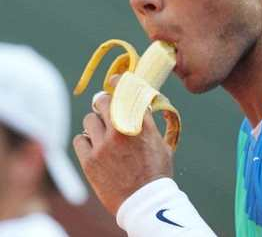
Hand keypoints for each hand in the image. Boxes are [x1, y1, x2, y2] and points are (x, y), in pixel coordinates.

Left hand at [73, 88, 173, 214]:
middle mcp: (121, 129)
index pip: (127, 91)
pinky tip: (94, 147)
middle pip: (103, 100)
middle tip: (104, 107)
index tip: (114, 80)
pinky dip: (86, 141)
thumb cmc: (157, 172)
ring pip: (89, 119)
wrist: (144, 201)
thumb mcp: (161, 143)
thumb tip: (143, 105)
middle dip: (103, 102)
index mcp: (142, 123)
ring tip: (101, 134)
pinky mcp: (90, 160)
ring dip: (95, 123)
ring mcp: (104, 145)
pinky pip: (80, 139)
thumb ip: (150, 123)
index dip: (118, 81)